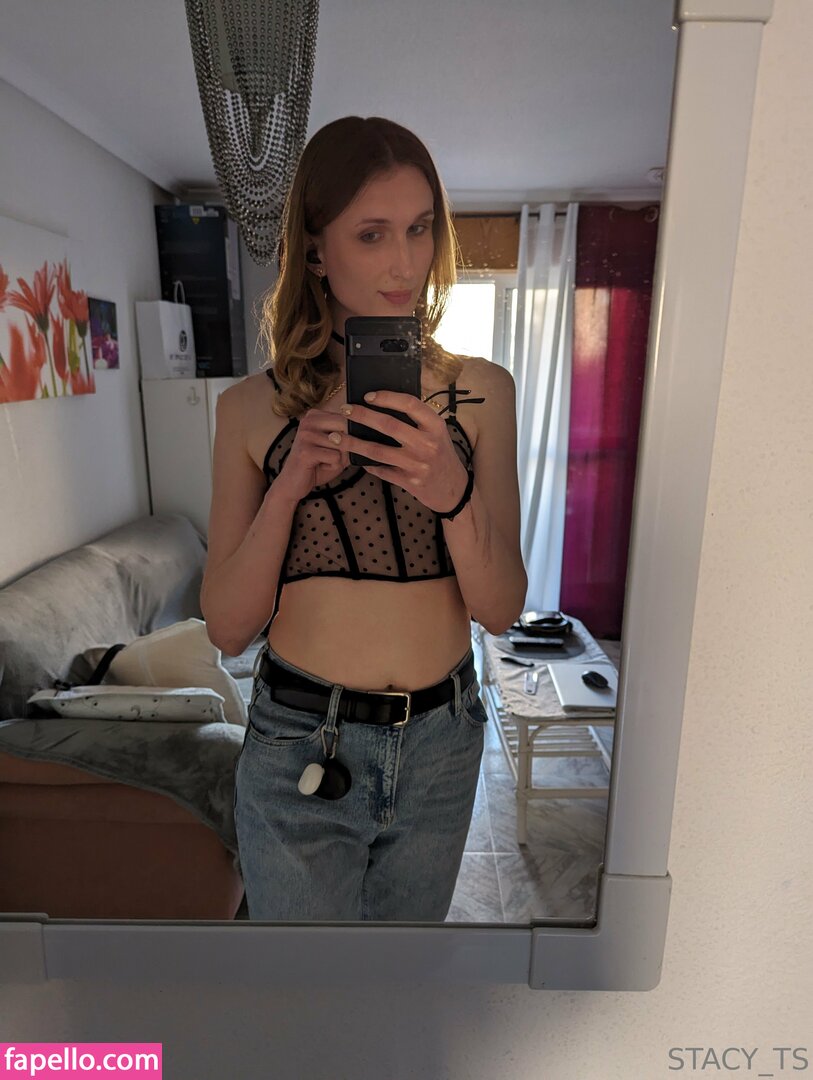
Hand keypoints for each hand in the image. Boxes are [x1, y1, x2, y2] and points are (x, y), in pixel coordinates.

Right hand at [274, 407, 350, 503]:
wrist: (293, 483)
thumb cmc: (317, 464)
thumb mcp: (336, 448)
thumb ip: (349, 438)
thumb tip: (368, 434)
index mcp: (315, 415)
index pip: (347, 416)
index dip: (356, 432)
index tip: (358, 441)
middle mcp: (309, 421)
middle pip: (346, 426)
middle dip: (353, 444)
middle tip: (345, 455)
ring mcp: (306, 435)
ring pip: (343, 444)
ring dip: (340, 458)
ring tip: (326, 461)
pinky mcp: (306, 451)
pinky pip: (335, 457)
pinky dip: (333, 466)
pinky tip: (320, 466)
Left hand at [337, 391, 469, 513]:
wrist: (453, 489)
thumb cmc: (441, 455)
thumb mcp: (436, 433)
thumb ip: (417, 420)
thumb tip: (383, 403)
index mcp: (435, 426)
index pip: (409, 404)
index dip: (386, 397)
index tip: (367, 395)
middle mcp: (427, 444)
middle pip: (388, 425)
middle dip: (362, 416)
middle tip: (345, 411)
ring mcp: (418, 464)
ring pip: (378, 450)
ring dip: (354, 443)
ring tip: (338, 437)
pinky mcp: (410, 482)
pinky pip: (381, 470)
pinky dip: (367, 464)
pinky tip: (356, 459)